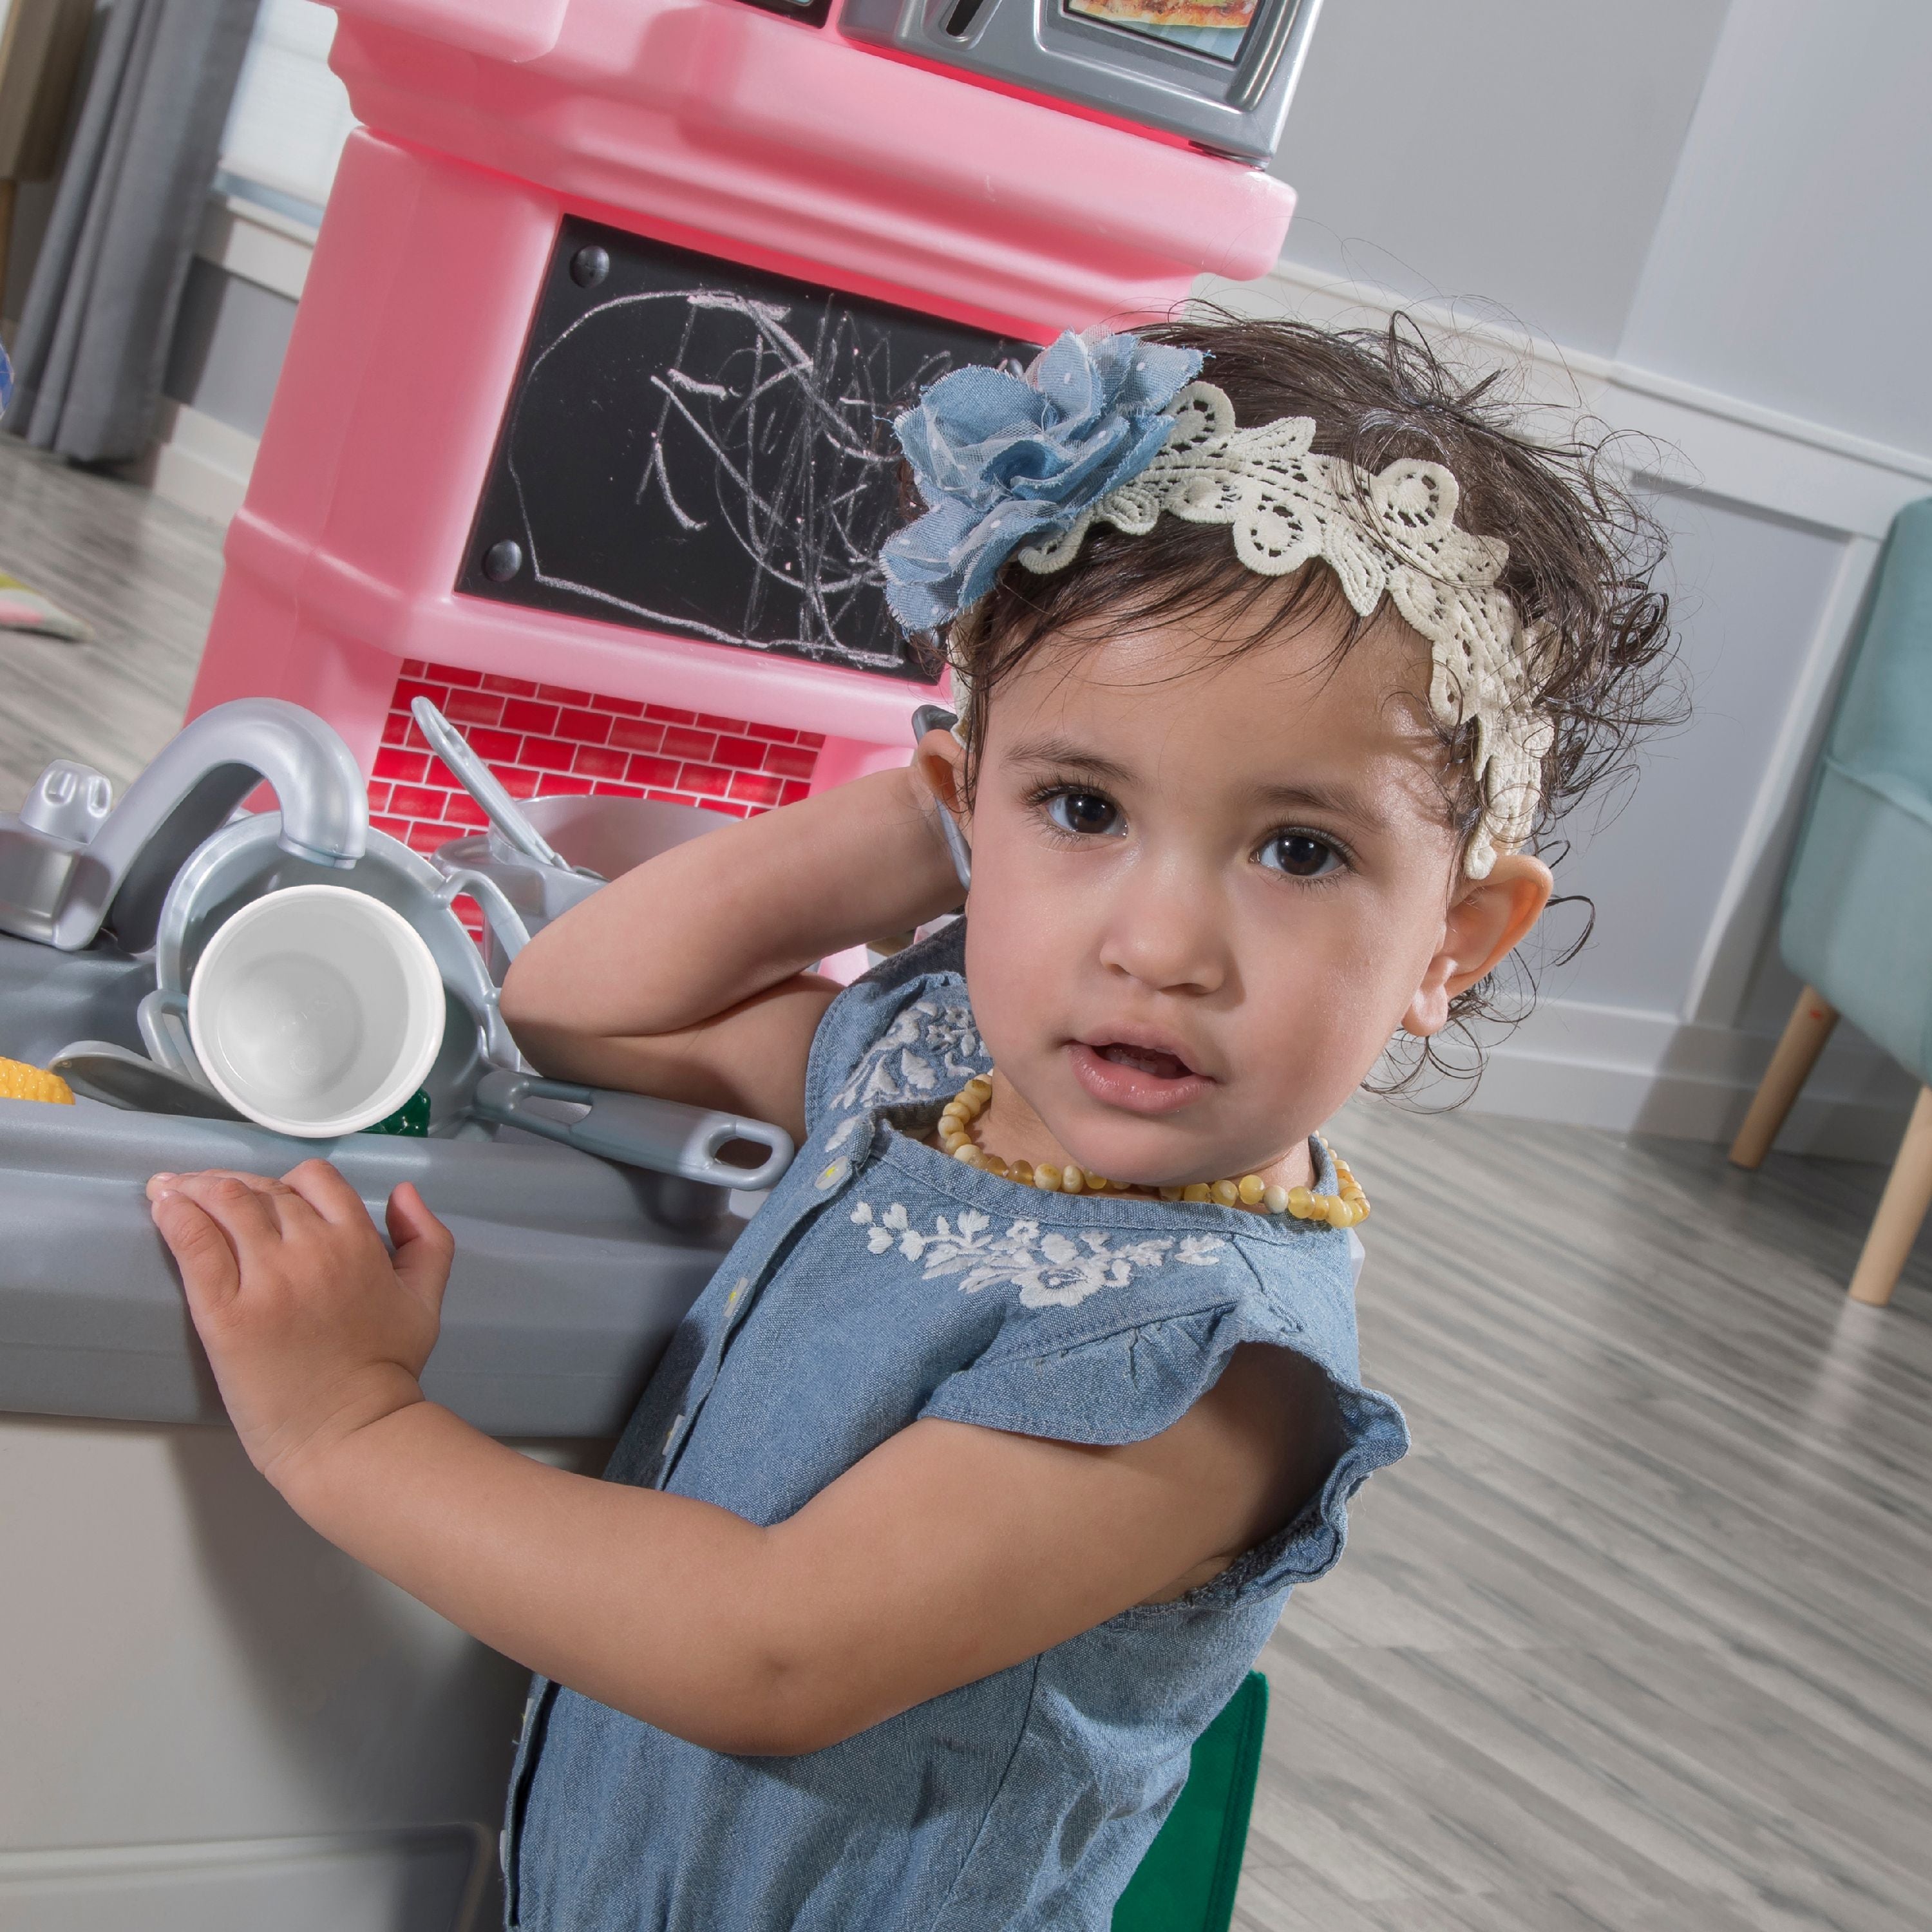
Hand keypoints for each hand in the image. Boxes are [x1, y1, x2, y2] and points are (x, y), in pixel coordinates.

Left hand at [147, 1160, 453, 1490]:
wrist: (349, 1432)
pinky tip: (163, 1206)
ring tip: (172, 1189)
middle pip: (262, 1190)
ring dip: (195, 1187)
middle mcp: (312, 1251)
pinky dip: (176, 1217)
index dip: (287, 1181)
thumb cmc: (386, 1370)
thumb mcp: (425, 1298)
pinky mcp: (225, 1314)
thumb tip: (402, 1192)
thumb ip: (426, 1238)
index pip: (314, 1180)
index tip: (265, 1194)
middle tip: (203, 1189)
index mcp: (357, 1243)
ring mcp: (267, 1281)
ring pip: (225, 1205)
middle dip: (230, 1182)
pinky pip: (195, 1245)